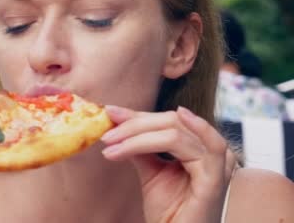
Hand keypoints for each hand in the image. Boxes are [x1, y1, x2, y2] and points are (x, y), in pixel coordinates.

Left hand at [101, 106, 236, 222]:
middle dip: (133, 124)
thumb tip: (118, 120)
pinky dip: (161, 138)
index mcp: (201, 149)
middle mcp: (214, 153)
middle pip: (171, 122)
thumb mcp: (151, 171)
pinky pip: (197, 147)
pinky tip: (142, 136)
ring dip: (138, 134)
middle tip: (106, 133)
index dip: (137, 115)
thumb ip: (141, 147)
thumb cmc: (169, 212)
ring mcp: (218, 165)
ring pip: (175, 133)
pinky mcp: (215, 180)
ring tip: (111, 142)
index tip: (109, 112)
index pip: (168, 121)